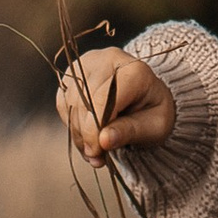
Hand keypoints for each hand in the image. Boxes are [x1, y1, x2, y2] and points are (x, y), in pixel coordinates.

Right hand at [56, 45, 176, 163]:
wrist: (148, 96)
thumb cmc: (154, 111)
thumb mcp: (154, 126)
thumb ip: (130, 131)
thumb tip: (103, 141)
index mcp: (134, 70)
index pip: (102, 100)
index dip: (94, 131)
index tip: (97, 153)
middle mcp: (108, 59)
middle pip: (83, 102)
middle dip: (86, 136)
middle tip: (97, 157)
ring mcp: (88, 63)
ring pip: (70, 104)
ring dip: (78, 134)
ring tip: (95, 150)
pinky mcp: (74, 73)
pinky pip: (63, 103)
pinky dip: (72, 124)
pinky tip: (87, 135)